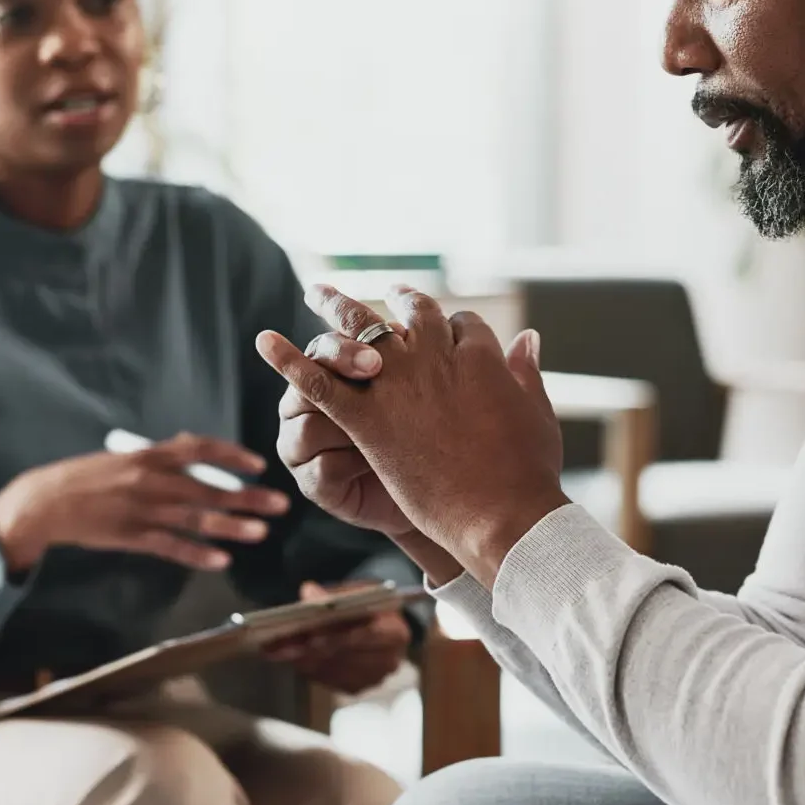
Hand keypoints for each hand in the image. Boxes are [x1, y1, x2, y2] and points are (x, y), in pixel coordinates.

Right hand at [0, 432, 289, 573]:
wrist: (44, 502)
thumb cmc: (88, 477)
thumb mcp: (126, 456)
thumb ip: (161, 453)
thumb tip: (192, 442)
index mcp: (150, 454)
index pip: (201, 448)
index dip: (233, 455)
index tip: (259, 466)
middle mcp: (151, 479)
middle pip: (208, 487)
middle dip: (246, 497)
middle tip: (280, 504)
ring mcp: (142, 509)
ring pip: (195, 518)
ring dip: (230, 526)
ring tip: (261, 532)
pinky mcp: (130, 537)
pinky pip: (170, 546)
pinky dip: (196, 554)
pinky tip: (221, 561)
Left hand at [258, 286, 566, 586]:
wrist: (503, 514)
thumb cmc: (528, 472)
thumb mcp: (537, 414)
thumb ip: (526, 372)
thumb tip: (528, 337)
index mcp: (481, 356)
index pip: (461, 324)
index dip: (451, 327)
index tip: (445, 330)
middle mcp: (436, 358)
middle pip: (411, 313)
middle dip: (396, 297)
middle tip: (387, 291)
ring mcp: (399, 386)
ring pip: (360, 332)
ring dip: (336, 307)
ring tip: (318, 291)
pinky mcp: (368, 421)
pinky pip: (320, 384)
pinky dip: (290, 361)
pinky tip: (267, 342)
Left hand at [264, 581, 411, 695]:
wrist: (375, 620)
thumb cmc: (364, 602)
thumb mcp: (353, 591)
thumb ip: (332, 594)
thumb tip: (308, 593)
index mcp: (396, 631)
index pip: (369, 634)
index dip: (339, 635)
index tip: (310, 636)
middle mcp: (390, 660)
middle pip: (345, 656)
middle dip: (309, 649)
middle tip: (278, 645)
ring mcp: (373, 678)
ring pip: (332, 670)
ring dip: (301, 660)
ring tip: (275, 651)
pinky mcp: (357, 688)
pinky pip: (327, 680)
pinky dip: (306, 668)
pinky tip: (288, 658)